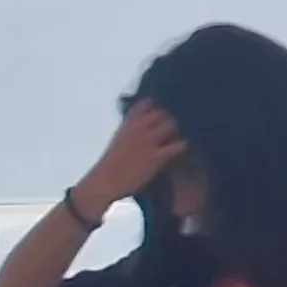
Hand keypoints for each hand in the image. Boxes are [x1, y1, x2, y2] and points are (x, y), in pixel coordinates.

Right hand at [78, 103, 186, 221]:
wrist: (103, 183)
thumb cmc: (110, 164)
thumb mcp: (119, 139)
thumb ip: (133, 128)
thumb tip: (148, 124)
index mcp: (128, 124)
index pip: (147, 103)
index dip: (158, 103)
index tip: (165, 105)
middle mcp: (139, 129)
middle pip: (163, 112)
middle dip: (171, 116)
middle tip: (176, 124)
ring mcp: (148, 142)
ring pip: (172, 124)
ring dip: (178, 129)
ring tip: (181, 135)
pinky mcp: (156, 157)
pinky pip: (178, 145)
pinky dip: (183, 145)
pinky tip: (183, 148)